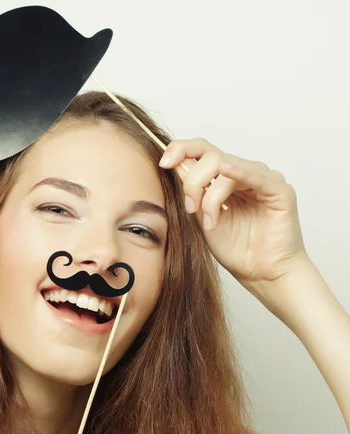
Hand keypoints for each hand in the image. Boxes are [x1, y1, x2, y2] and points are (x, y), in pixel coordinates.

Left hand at [159, 138, 308, 288]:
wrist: (261, 274)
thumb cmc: (236, 250)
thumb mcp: (202, 216)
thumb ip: (193, 191)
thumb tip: (174, 164)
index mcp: (226, 178)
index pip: (202, 150)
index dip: (181, 149)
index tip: (163, 163)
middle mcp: (245, 173)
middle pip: (210, 156)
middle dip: (192, 182)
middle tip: (191, 210)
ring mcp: (263, 179)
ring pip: (225, 165)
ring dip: (209, 195)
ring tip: (209, 223)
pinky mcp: (280, 191)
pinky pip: (256, 175)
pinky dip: (238, 172)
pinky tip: (225, 172)